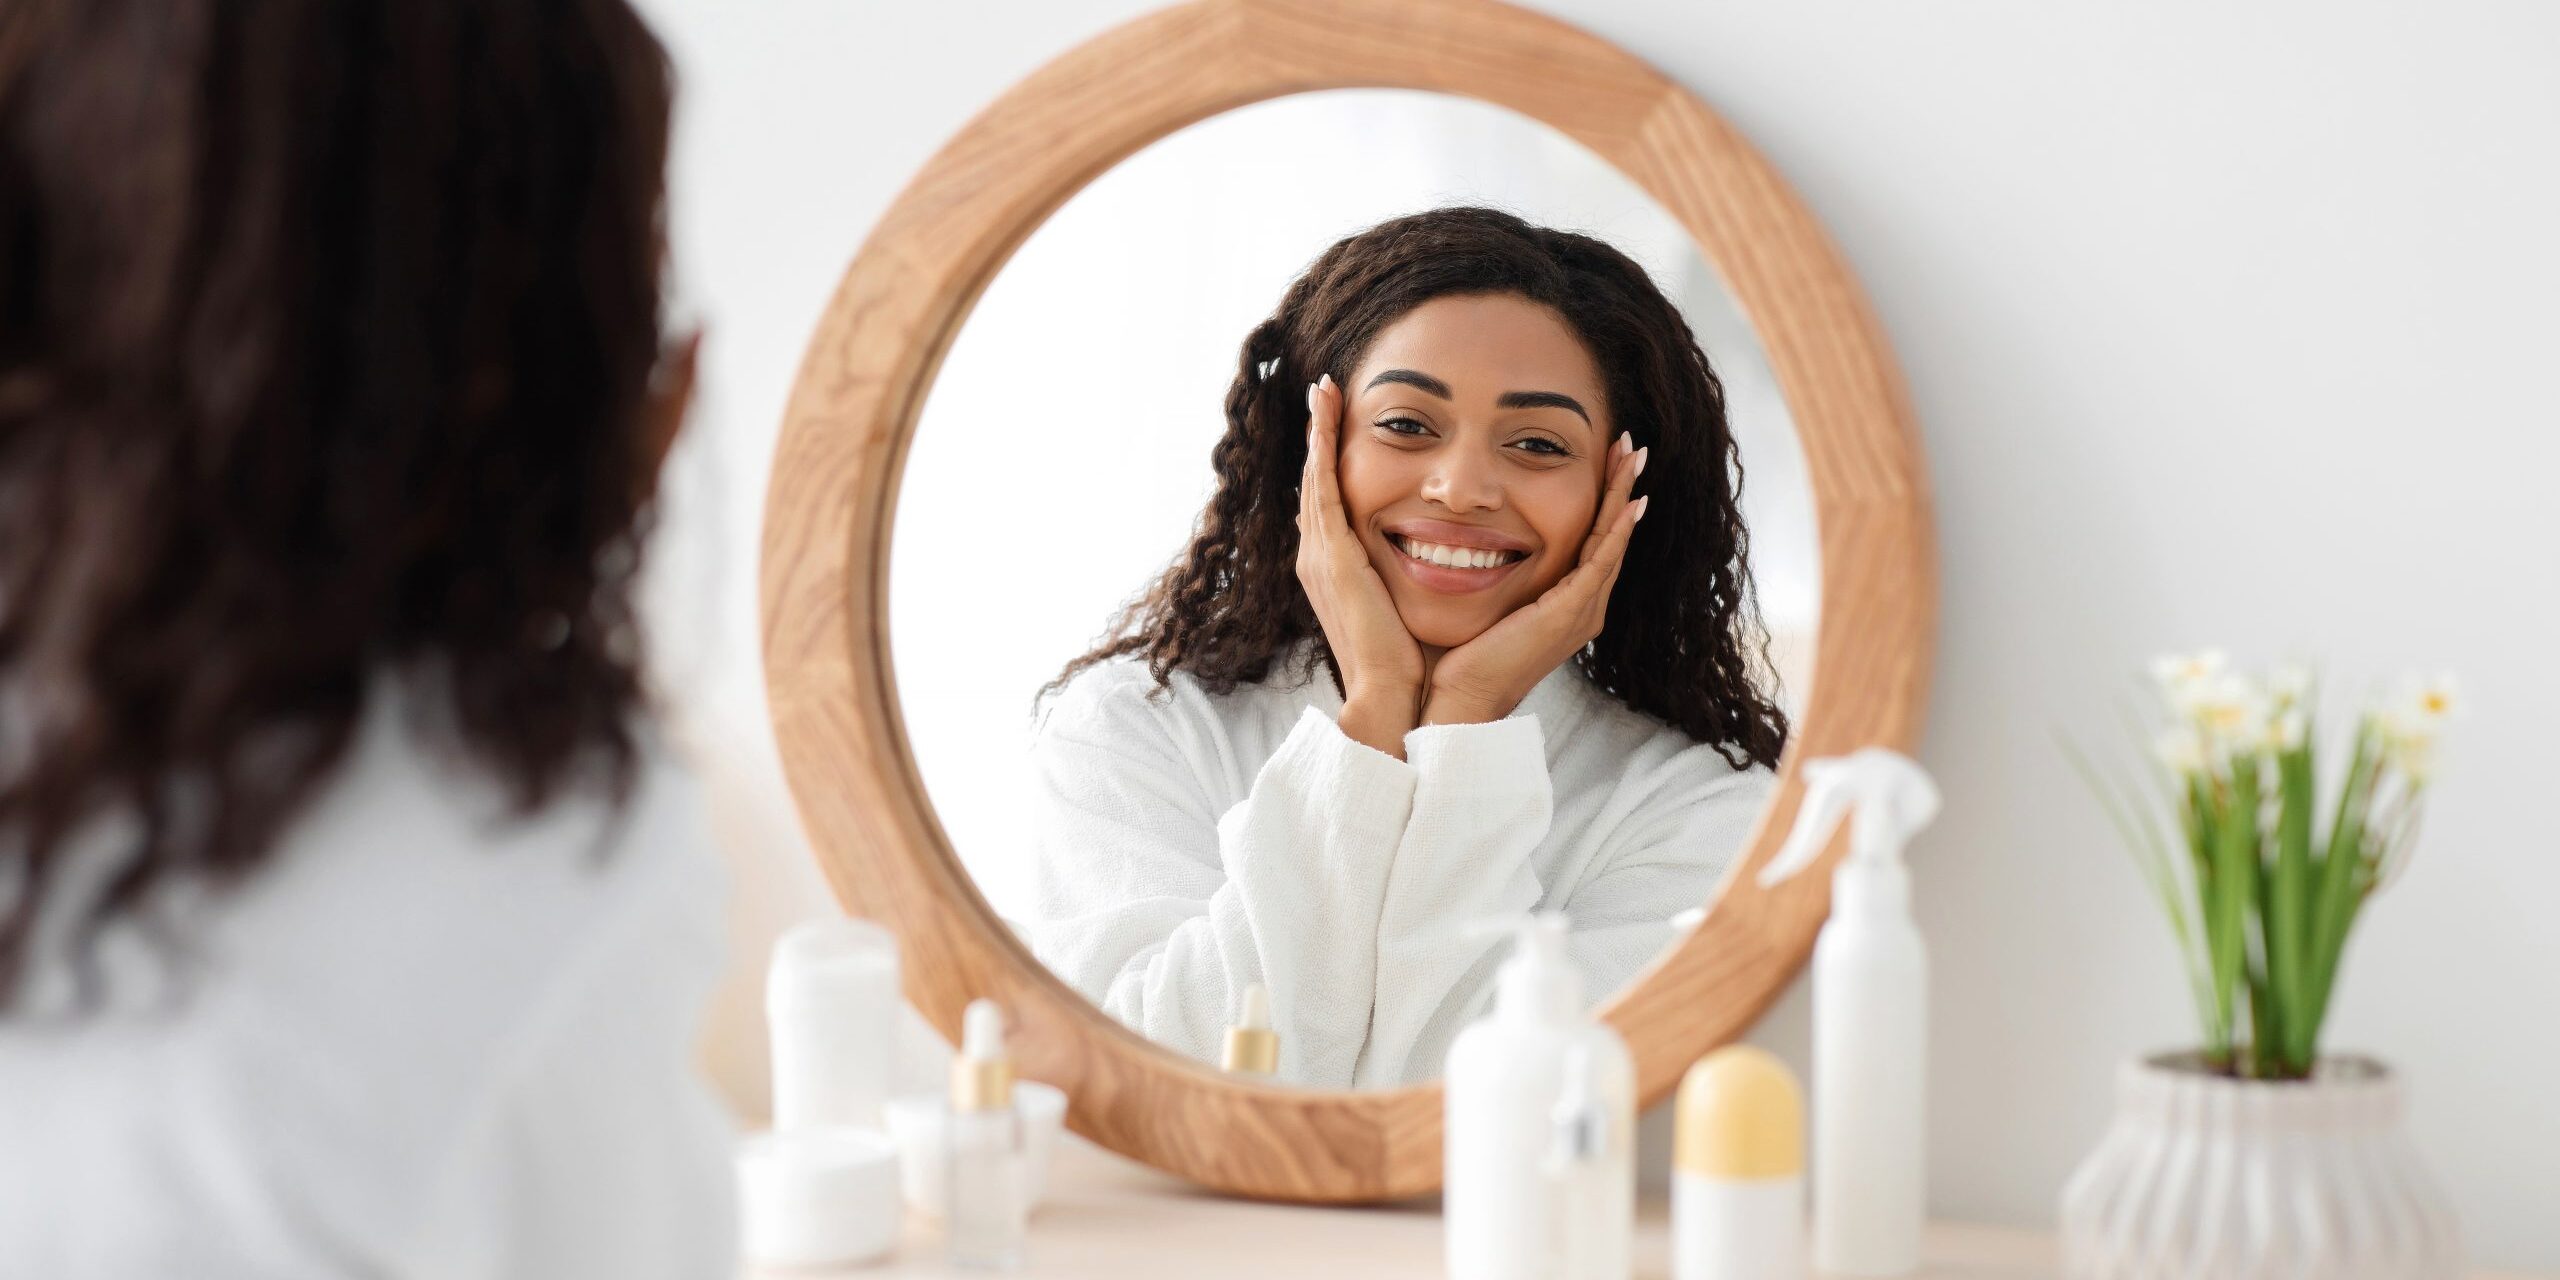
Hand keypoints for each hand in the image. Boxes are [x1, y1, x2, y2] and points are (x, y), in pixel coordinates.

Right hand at [1295, 374, 1426, 755]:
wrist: (1394, 699)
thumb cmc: (1409, 665)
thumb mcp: (1406, 611)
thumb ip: (1410, 583)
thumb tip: (1439, 568)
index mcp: (1337, 573)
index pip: (1331, 506)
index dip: (1330, 466)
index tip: (1337, 430)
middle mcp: (1319, 559)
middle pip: (1315, 484)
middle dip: (1318, 437)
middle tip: (1322, 393)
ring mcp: (1320, 555)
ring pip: (1314, 476)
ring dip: (1318, 429)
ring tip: (1322, 389)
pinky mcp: (1331, 554)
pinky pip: (1322, 484)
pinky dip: (1321, 443)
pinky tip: (1325, 408)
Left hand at [1421, 433, 1647, 725]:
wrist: (1460, 701)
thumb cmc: (1461, 659)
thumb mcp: (1488, 604)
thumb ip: (1497, 576)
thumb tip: (1473, 542)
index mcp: (1567, 606)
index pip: (1594, 540)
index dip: (1605, 498)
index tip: (1609, 458)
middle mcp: (1583, 608)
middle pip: (1613, 535)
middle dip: (1623, 486)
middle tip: (1633, 444)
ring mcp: (1580, 612)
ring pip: (1613, 541)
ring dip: (1625, 495)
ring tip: (1634, 455)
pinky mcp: (1569, 615)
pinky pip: (1600, 563)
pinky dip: (1617, 530)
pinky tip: (1631, 502)